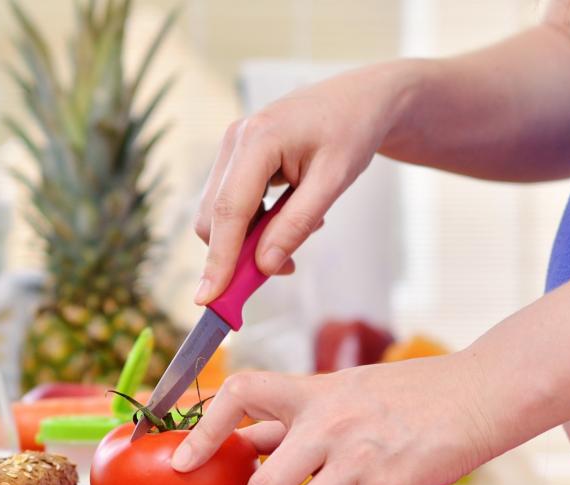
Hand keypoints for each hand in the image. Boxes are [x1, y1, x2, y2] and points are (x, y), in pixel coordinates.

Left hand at [171, 354, 496, 484]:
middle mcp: (331, 421)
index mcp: (314, 390)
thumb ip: (298, 415)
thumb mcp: (347, 388)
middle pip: (263, 482)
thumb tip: (245, 438)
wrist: (479, 392)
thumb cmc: (412, 393)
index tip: (182, 460)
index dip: (203, 429)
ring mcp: (361, 455)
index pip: (240, 394)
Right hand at [193, 61, 422, 304]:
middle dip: (237, 254)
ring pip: (220, 213)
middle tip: (283, 271)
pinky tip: (291, 214)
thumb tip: (265, 266)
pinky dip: (256, 223)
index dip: (218, 260)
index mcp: (257, 139)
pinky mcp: (237, 157)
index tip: (209, 300)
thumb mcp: (334, 181)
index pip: (228, 212)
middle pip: (214, 217)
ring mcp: (232, 147)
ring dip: (251, 238)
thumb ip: (297, 224)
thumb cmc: (352, 132)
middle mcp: (235, 140)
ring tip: (303, 229)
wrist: (360, 99)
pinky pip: (233, 202)